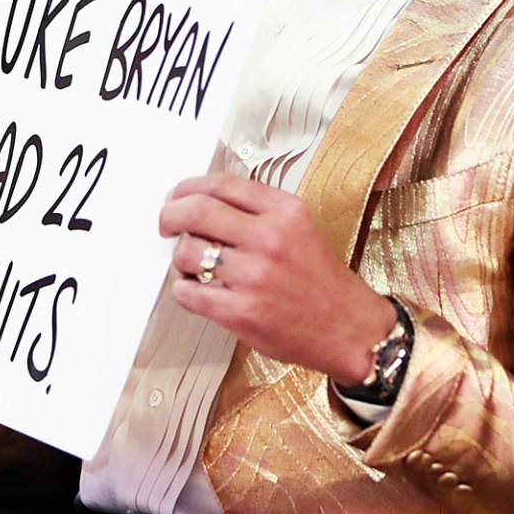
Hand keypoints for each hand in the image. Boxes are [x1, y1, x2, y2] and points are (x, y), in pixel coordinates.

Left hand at [159, 173, 396, 383]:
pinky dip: (184, 290)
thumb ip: (259, 212)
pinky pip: (189, 293)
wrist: (347, 328)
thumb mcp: (300, 229)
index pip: (221, 184)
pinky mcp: (241, 312)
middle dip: (169, 215)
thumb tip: (203, 204)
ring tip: (191, 266)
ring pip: (186, 252)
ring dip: (179, 259)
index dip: (188, 188)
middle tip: (165, 225)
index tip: (178, 197)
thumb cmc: (321, 282)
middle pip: (195, 210)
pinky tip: (196, 290)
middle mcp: (270, 239)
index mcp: (285, 212)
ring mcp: (254, 276)